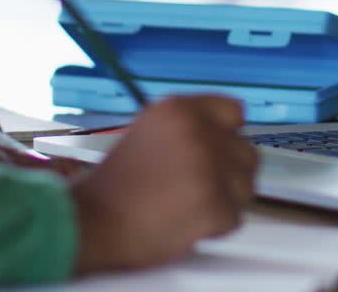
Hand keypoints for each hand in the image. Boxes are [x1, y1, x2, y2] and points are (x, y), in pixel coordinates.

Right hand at [68, 95, 257, 271]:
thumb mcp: (148, 134)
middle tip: (198, 189)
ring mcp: (207, 167)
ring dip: (224, 201)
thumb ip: (188, 130)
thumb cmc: (114, 188)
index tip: (221, 151)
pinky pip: (234, 218)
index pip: (233, 112)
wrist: (91, 223)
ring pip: (245, 186)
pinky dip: (214, 227)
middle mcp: (197, 131)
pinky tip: (184, 223)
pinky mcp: (213, 203)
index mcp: (178, 109)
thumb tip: (226, 137)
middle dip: (229, 175)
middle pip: (246, 152)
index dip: (228, 136)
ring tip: (186, 206)